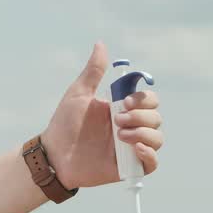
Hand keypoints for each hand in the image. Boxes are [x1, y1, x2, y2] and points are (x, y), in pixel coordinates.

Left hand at [40, 42, 163, 188]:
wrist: (55, 155)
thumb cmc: (65, 125)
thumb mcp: (79, 94)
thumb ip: (93, 72)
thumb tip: (101, 45)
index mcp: (123, 109)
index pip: (149, 100)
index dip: (143, 99)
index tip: (124, 101)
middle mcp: (131, 127)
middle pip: (156, 117)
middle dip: (141, 116)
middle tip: (117, 121)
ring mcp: (131, 147)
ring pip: (157, 138)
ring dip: (144, 134)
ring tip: (120, 136)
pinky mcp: (129, 167)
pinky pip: (152, 163)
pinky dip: (149, 154)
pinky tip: (135, 148)